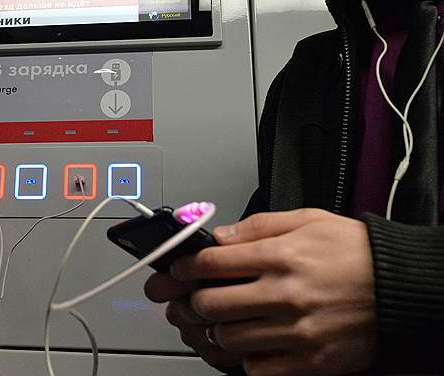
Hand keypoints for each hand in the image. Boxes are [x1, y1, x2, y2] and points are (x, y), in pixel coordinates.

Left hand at [161, 209, 375, 375]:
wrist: (403, 287)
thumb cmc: (356, 252)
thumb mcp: (306, 220)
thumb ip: (257, 226)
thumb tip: (220, 235)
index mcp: (280, 256)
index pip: (210, 262)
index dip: (184, 266)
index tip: (179, 269)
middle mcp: (285, 294)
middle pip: (209, 304)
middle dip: (189, 302)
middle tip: (186, 300)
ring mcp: (297, 332)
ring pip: (228, 339)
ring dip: (213, 331)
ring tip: (212, 322)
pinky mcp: (310, 361)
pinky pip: (258, 369)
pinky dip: (245, 359)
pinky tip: (247, 345)